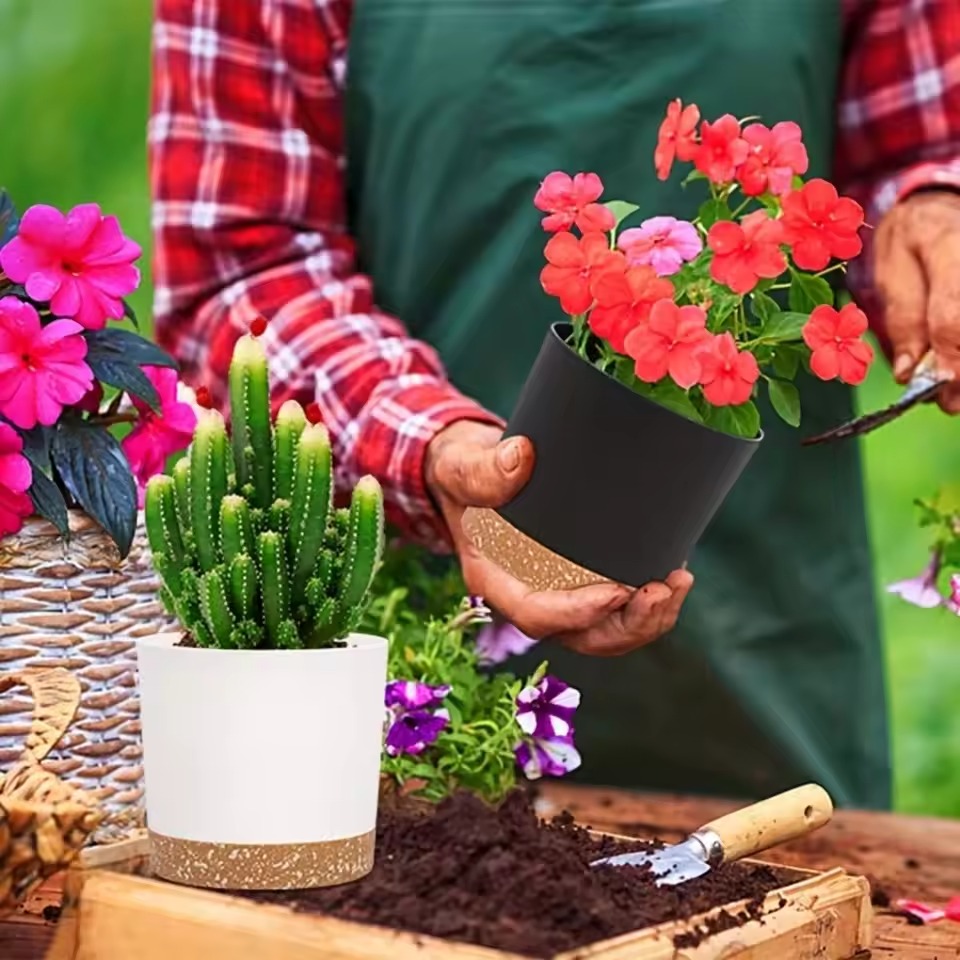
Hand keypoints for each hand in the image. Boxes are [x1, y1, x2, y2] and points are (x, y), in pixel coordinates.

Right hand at [424, 420, 693, 655]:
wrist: (473, 471)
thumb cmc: (463, 472)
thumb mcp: (461, 466)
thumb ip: (482, 468)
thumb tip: (521, 458)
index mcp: (494, 580)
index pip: (536, 615)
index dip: (578, 612)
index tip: (618, 590)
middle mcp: (527, 595)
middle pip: (581, 636)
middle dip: (627, 625)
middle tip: (662, 591)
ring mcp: (556, 592)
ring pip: (605, 631)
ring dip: (647, 619)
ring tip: (679, 582)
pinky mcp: (579, 579)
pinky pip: (616, 610)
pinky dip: (648, 603)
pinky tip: (673, 572)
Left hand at [875, 190, 959, 411]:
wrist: (940, 205)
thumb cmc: (910, 241)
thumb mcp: (892, 272)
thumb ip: (903, 318)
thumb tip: (908, 371)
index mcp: (949, 248)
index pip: (952, 317)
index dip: (949, 360)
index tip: (939, 393)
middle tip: (950, 404)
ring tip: (954, 393)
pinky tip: (956, 364)